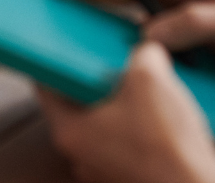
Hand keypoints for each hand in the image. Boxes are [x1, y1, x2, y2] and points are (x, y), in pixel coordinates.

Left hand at [37, 42, 214, 182]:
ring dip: (127, 105)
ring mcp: (106, 171)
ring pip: (109, 126)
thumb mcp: (150, 78)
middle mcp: (81, 156)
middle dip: (102, 81)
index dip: (59, 60)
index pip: (47, 87)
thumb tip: (146, 51)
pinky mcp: (133, 178)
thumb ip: (141, 54)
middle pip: (81, 105)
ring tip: (149, 86)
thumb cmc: (166, 145)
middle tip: (119, 61)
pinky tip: (167, 114)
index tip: (68, 45)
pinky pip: (131, 144)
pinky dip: (144, 128)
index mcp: (69, 131)